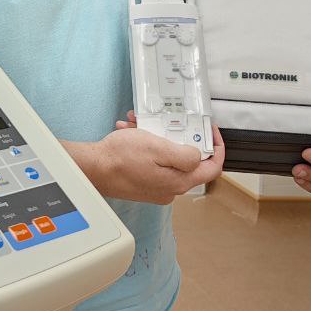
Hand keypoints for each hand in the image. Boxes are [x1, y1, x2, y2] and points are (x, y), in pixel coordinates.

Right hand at [66, 120, 225, 204]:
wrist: (93, 169)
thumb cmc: (121, 158)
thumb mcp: (158, 147)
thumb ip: (185, 154)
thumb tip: (198, 156)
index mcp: (179, 182)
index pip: (212, 169)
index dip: (216, 148)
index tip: (210, 132)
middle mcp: (170, 189)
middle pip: (188, 161)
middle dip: (178, 136)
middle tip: (167, 121)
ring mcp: (156, 188)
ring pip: (167, 158)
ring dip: (157, 137)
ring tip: (141, 123)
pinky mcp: (143, 184)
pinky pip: (153, 162)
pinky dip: (146, 146)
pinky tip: (132, 132)